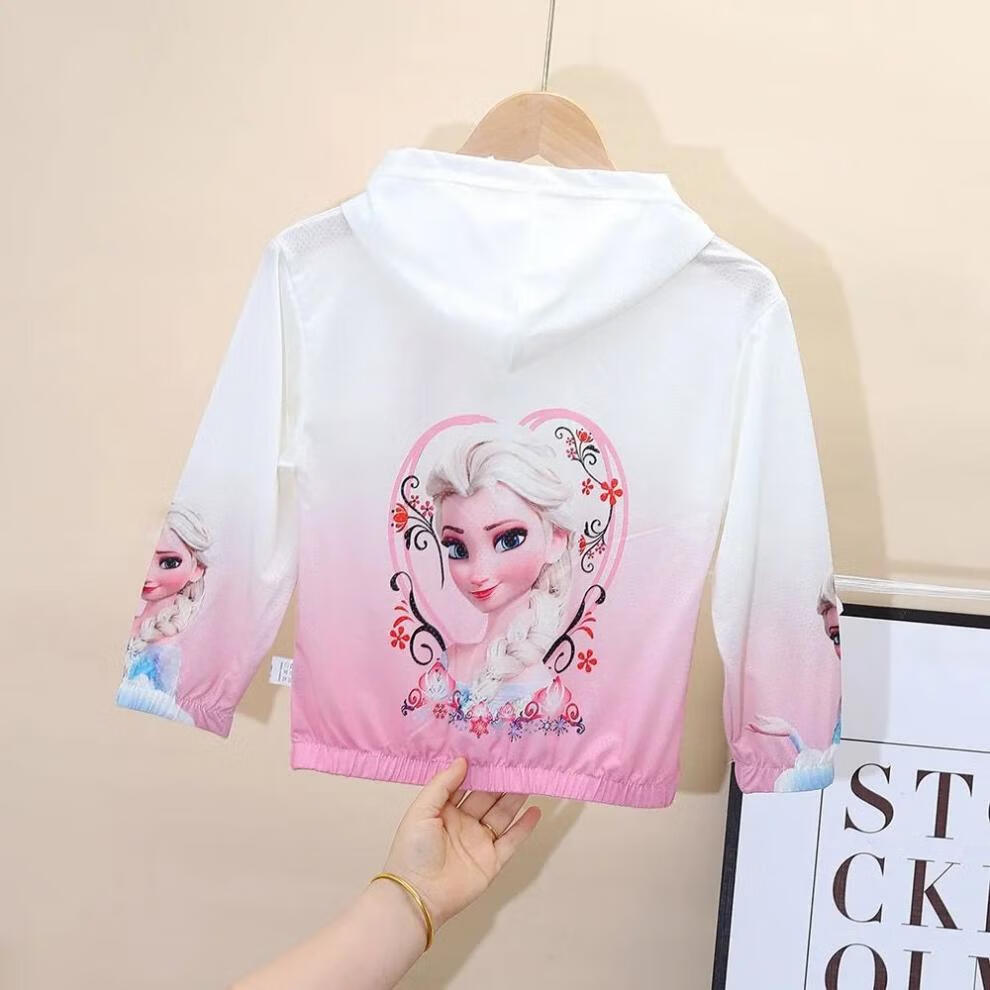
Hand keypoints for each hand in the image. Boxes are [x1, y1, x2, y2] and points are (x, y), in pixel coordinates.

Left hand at [379, 756, 541, 928]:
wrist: (418, 895)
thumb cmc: (413, 851)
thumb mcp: (421, 810)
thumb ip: (442, 784)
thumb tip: (462, 760)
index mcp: (444, 810)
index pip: (466, 785)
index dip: (479, 770)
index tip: (493, 752)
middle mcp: (464, 824)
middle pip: (487, 798)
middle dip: (501, 781)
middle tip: (517, 761)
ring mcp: (479, 842)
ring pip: (502, 815)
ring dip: (515, 798)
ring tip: (529, 778)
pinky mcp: (492, 862)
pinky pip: (512, 841)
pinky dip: (524, 827)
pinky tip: (535, 811)